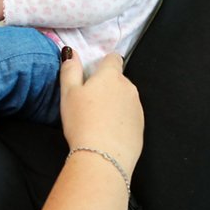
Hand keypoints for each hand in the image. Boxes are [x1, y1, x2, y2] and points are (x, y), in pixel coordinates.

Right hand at [58, 50, 142, 171]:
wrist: (103, 157)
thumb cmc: (82, 122)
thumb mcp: (68, 93)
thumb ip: (70, 69)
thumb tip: (71, 52)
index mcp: (111, 76)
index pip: (113, 58)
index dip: (103, 64)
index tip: (93, 76)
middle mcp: (129, 87)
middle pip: (118, 80)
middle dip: (107, 86)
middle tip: (89, 103)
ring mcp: (137, 107)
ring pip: (125, 98)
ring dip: (114, 103)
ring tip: (97, 120)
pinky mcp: (141, 126)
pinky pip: (130, 116)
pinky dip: (120, 120)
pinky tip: (107, 132)